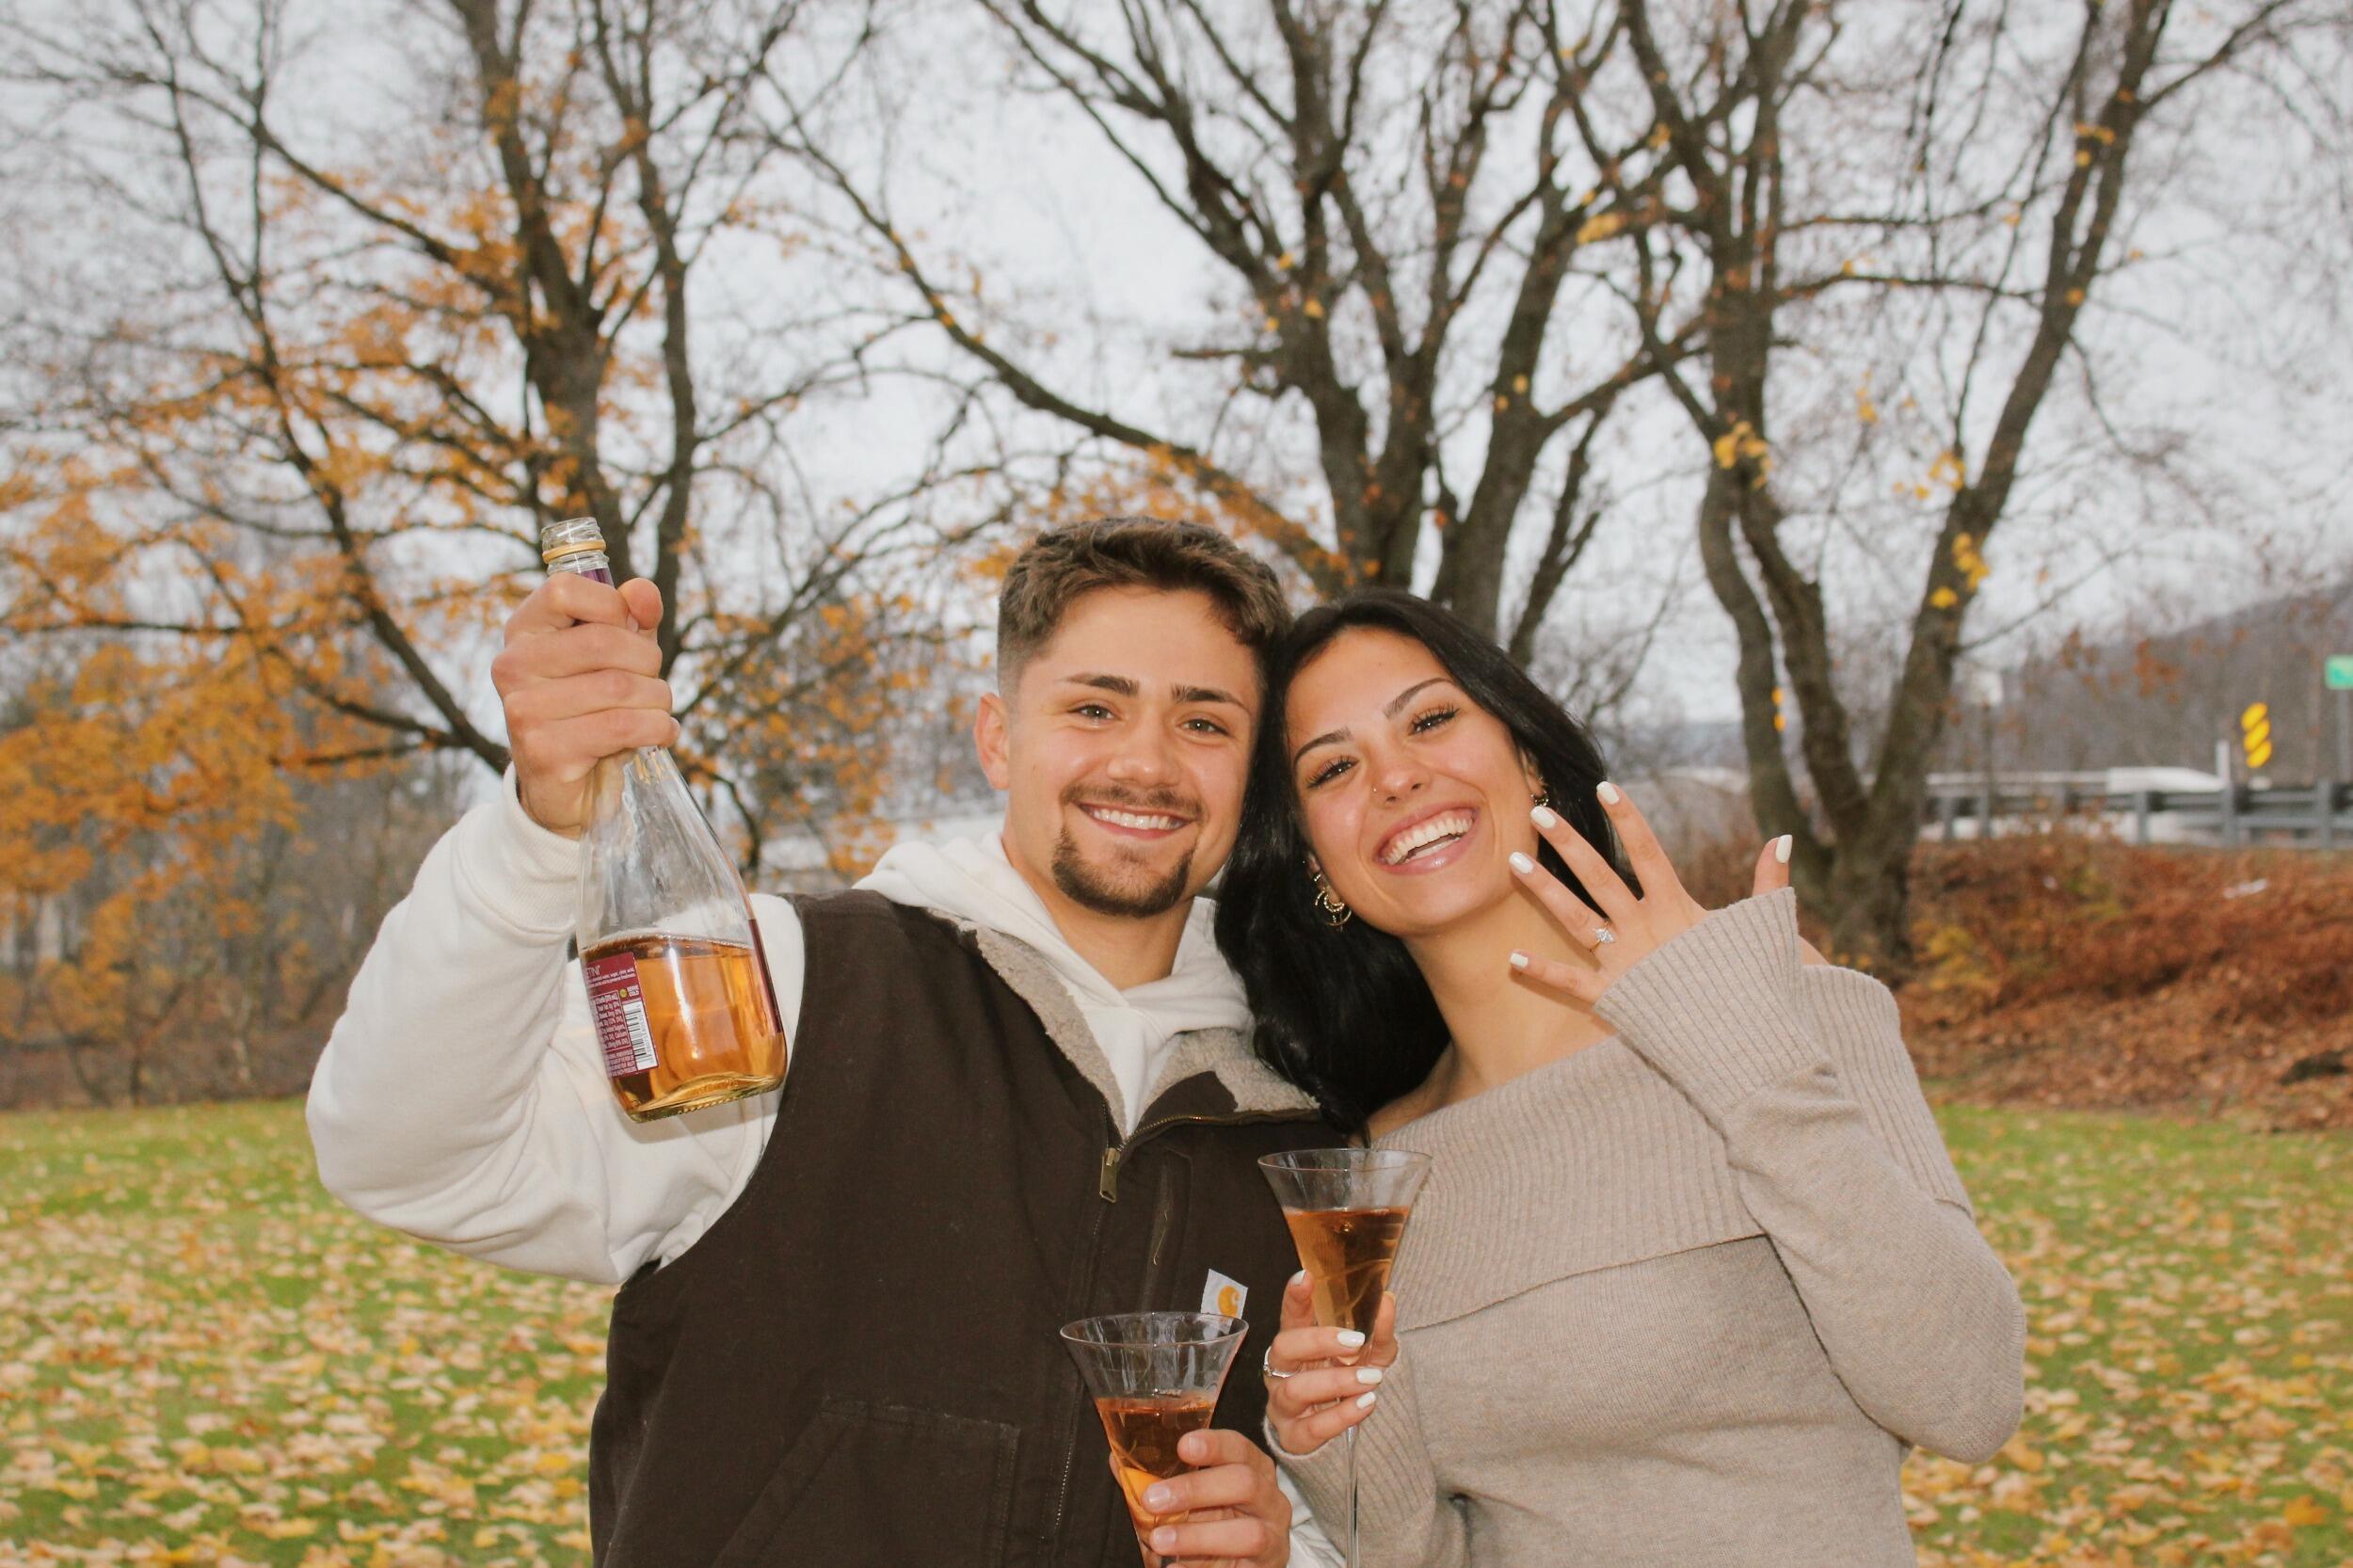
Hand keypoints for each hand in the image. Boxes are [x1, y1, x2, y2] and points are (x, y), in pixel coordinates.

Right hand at [491, 573, 676, 835]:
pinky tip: (658, 733)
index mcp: (524, 631)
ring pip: (620, 687)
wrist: (568, 788)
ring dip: (658, 700)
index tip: (630, 630)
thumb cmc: (595, 708)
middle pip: (603, 641)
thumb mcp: (617, 655)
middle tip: (652, 683)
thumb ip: (631, 617)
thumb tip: (644, 594)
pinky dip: (657, 729)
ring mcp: (523, 710)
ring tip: (656, 711)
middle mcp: (513, 666)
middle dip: (648, 662)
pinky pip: (623, 727)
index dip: (614, 606)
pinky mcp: (544, 751)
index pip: (565, 590)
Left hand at [1132, 1427, 1289, 1566]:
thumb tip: (1117, 1462)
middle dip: (1196, 1489)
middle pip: (1244, 1483)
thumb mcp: (1195, 1495)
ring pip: (1248, 1533)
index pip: (1240, 1447)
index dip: (1214, 1444)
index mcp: (1255, 1469)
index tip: (1182, 1446)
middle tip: (1153, 1500)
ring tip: (1159, 1540)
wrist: (1247, 1562)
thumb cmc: (1218, 1518)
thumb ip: (1161, 1479)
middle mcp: (1270, 1500)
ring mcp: (1273, 1538)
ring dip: (1199, 1536)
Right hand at [1263, 1270, 1396, 1458]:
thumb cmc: (1351, 1384)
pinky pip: (1311, 1428)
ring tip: (1371, 1380)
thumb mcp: (1372, 1356)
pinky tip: (1365, 1405)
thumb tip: (1387, 1300)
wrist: (1347, 1437)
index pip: (1290, 1316)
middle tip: (1356, 1341)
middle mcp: (1283, 1372)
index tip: (1305, 1277)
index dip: (1294, 1297)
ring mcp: (1284, 1406)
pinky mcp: (1293, 1438)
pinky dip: (1340, 1415)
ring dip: (1335, 1382)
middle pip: (1284, 1348)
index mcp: (1299, 1346)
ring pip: (1295, 1390)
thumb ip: (1379, 1331)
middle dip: (1318, 1342)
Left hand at [1506, 786, 1819, 1000]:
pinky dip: (1543, 972)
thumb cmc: (1756, 982)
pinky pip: (1573, 983)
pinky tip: (1512, 957)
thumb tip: (1784, 839)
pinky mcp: (1616, 997)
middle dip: (1568, 843)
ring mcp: (1627, 962)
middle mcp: (1645, 929)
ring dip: (1544, 890)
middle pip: (1599, 876)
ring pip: (1577, 918)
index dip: (1628, 818)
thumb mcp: (1762, 926)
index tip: (1605, 786)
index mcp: (1677, 908)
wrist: (1749, 1039)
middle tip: (1537, 812)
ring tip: (1513, 860)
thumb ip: (1769, 881)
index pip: (1647, 851)